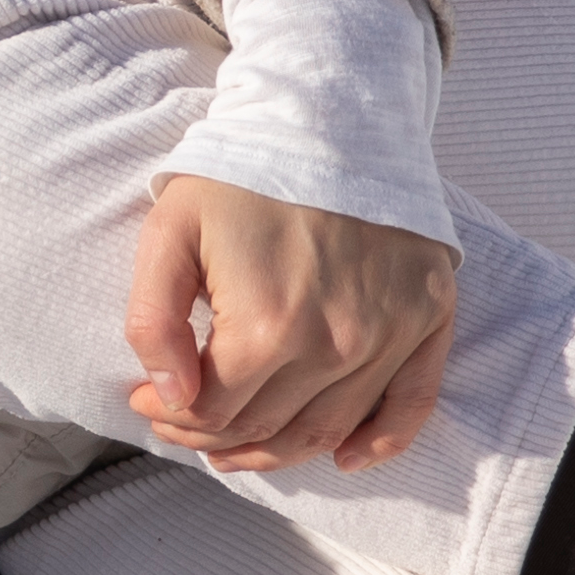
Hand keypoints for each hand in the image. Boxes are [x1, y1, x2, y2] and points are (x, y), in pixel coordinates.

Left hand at [120, 175, 457, 472]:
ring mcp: (390, 334)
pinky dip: (381, 442)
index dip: (171, 417)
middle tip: (183, 421)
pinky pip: (411, 405)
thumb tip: (165, 398)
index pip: (214, 412)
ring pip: (328, 430)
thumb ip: (153, 321)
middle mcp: (337, 342)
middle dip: (213, 436)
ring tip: (237, 446)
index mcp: (268, 325)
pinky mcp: (429, 317)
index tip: (146, 402)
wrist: (331, 115)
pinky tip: (346, 459)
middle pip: (267, 427)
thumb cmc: (240, 175)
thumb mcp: (168, 233)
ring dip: (278, 451)